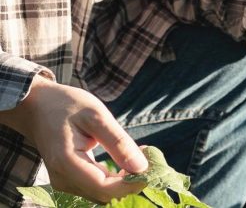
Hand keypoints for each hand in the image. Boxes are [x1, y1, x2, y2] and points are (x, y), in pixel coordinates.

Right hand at [0, 75, 147, 202]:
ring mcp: (64, 183)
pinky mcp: (69, 181)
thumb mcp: (96, 116)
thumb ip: (118, 142)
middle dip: (131, 182)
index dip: (131, 185)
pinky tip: (126, 160)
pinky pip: (96, 187)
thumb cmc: (66, 105)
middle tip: (149, 157)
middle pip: (104, 195)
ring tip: (139, 154)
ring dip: (124, 181)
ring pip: (102, 194)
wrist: (37, 106)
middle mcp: (62, 180)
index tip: (152, 169)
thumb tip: (141, 167)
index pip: (104, 189)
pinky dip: (115, 179)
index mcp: (67, 163)